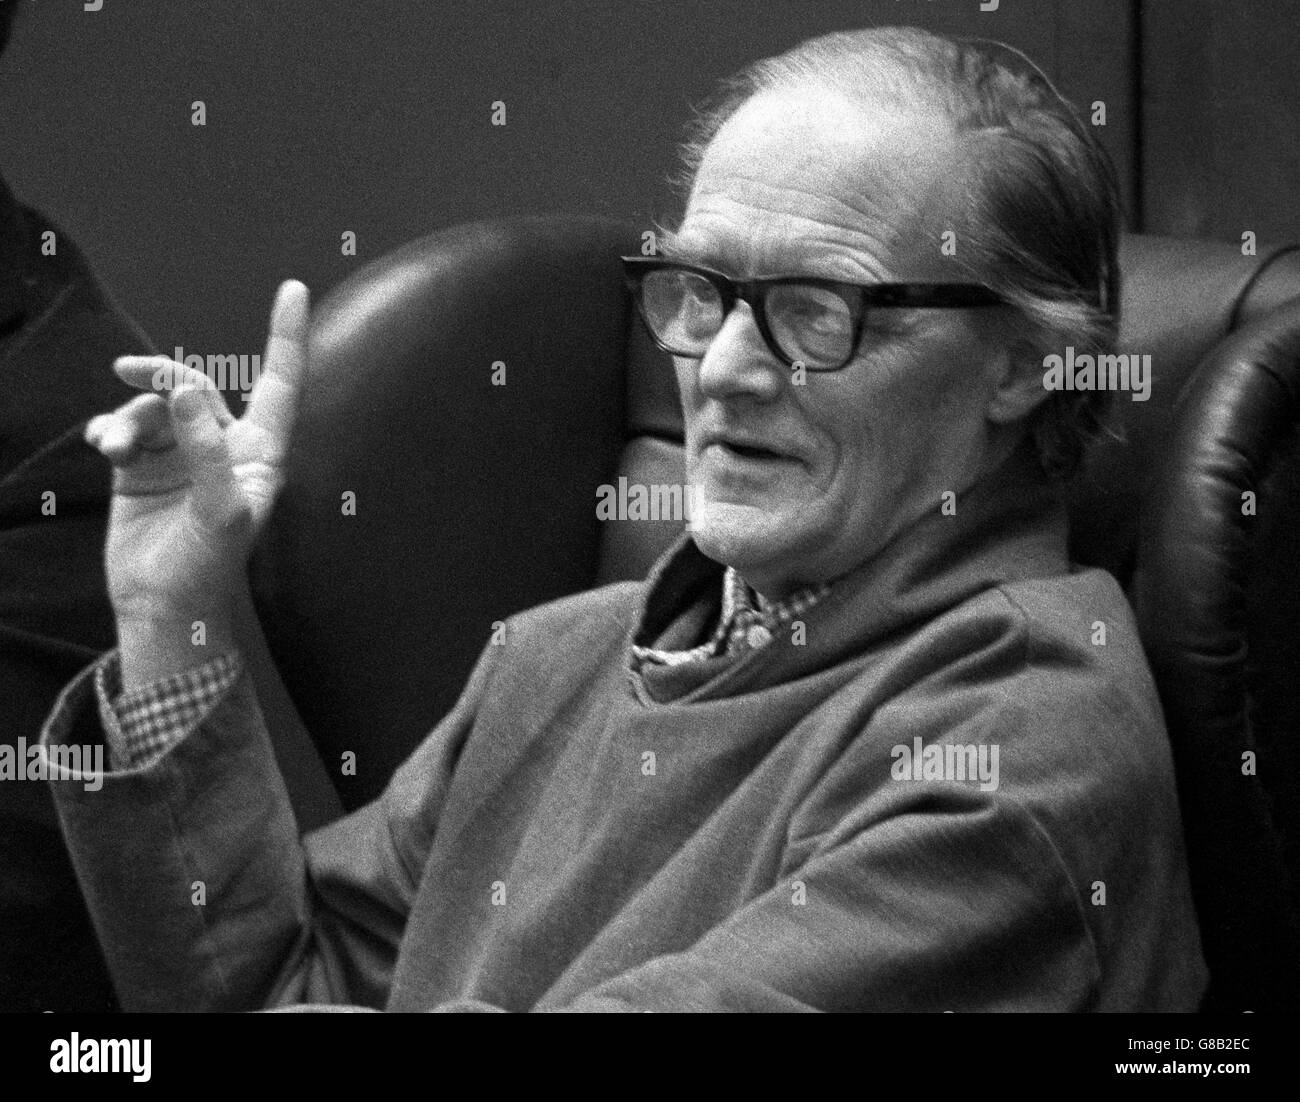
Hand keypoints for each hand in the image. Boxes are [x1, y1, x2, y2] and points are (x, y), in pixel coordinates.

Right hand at [88, 281, 309, 626]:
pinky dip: (109, 428)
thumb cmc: (207, 566)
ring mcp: (183, 453)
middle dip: (162, 377)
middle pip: (197, 385)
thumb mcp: (219, 513)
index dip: (287, 337)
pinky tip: (101, 445)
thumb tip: (183, 392)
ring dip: (128, 417)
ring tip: (113, 449)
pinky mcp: (145, 465)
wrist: (162, 604)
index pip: (279, 384)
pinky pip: (124, 425)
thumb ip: (206, 451)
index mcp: (260, 453)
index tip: (293, 288)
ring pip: (153, 406)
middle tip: (126, 372)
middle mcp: (224, 445)